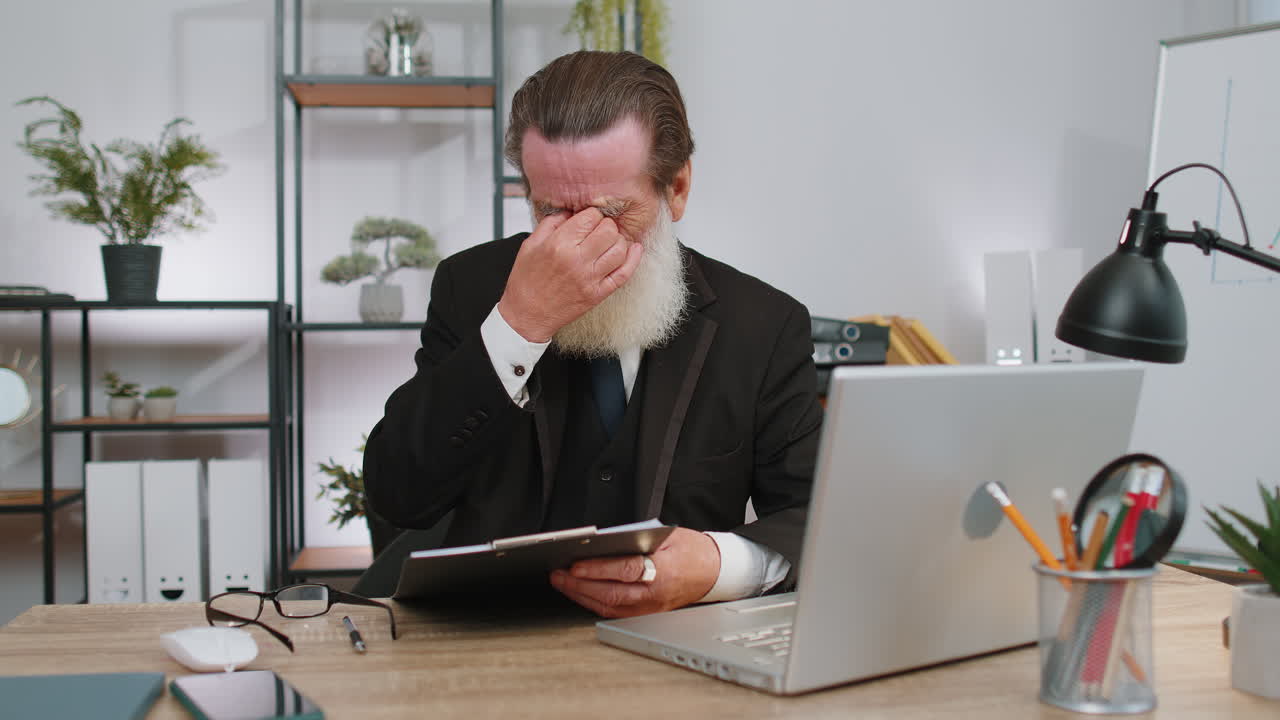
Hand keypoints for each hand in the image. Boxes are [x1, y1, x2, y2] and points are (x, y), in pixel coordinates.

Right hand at [497, 207, 644, 341]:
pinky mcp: (599, 293)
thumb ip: (551, 224)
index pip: (590, 217)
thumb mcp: (530, 245)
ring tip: (609, 242)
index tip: (588, 219)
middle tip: (598, 230)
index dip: (591, 214)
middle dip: (606, 225)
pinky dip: (633, 259)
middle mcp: (577, 260)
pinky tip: (634, 250)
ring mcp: (590, 278)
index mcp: (559, 244)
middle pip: (609, 230)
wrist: (527, 315)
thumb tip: (570, 212)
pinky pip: (624, 273)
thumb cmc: (526, 282)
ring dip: (618, 240)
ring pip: (620, 249)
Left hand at [549, 527, 719, 617]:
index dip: (598, 569)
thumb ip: (638, 538)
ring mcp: (651, 607)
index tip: (575, 564)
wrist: (715, 572)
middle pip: (611, 594)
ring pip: (609, 607)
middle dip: (580, 585)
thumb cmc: (693, 550)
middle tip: (558, 574)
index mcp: (664, 570)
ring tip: (562, 582)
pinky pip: (615, 612)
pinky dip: (593, 603)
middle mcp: (656, 594)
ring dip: (581, 595)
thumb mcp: (668, 535)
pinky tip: (580, 592)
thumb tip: (604, 541)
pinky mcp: (646, 613)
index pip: (626, 571)